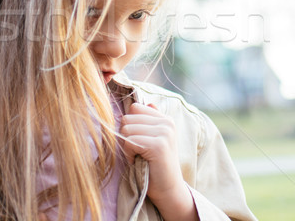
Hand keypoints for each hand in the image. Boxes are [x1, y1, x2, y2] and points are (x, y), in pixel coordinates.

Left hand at [120, 103, 197, 220]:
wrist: (168, 190)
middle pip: (127, 118)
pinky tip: (138, 161)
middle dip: (126, 136)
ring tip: (138, 156)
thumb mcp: (152, 139)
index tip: (138, 142)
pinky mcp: (158, 145)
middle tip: (137, 152)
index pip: (134, 108)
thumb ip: (149, 121)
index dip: (130, 125)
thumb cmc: (154, 166)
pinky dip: (128, 154)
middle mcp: (167, 122)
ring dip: (127, 146)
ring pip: (126, 129)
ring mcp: (164, 133)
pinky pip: (129, 141)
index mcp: (165, 119)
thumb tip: (146, 103)